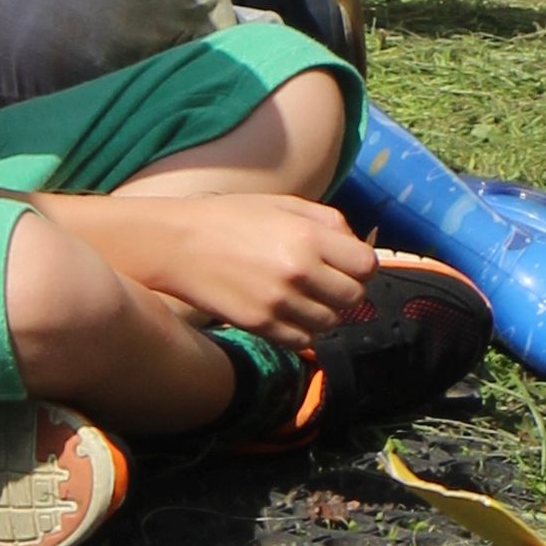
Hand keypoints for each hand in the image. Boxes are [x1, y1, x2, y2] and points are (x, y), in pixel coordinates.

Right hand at [78, 181, 375, 354]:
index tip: (345, 264)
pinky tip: (285, 313)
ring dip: (323, 312)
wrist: (178, 244)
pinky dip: (301, 331)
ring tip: (301, 296)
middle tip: (325, 282)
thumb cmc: (233, 218)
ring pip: (330, 322)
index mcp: (308, 236)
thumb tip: (361, 248)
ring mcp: (279, 302)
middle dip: (345, 290)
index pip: (367, 265)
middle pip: (354, 297)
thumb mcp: (285, 205)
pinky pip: (303, 341)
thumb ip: (330, 223)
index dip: (360, 265)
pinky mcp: (260, 325)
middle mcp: (298, 271)